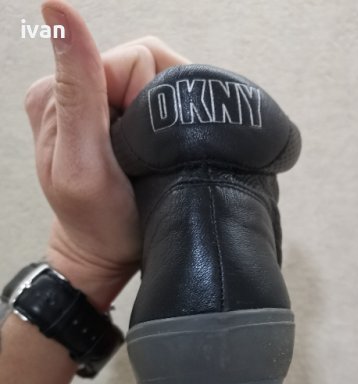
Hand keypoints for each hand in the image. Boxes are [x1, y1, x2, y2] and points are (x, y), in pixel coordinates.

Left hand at [25, 0, 189, 309]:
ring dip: (167, 118)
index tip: (152, 146)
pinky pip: (155, 99)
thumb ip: (78, 90)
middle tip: (152, 156)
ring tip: (155, 157)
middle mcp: (76, 86)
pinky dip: (165, 123)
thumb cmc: (100, 223)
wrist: (102, 253)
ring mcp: (95, 99)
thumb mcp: (85, 163)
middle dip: (164, 110)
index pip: (138, 59)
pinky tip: (157, 150)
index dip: (160, 101)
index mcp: (62, 91)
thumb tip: (58, 10)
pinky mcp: (112, 113)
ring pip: (158, 82)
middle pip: (150, 67)